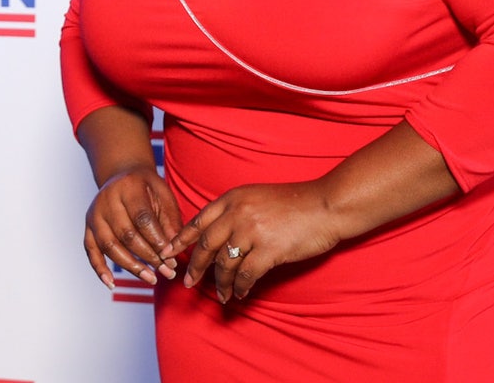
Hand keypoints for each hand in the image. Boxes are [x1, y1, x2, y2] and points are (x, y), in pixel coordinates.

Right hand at [83, 167, 181, 290]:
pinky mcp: (88, 227)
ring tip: (151, 279)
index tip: (172, 258)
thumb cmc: (145, 187)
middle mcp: (106, 200)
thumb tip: (173, 250)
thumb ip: (170, 221)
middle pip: (126, 234)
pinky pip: (91, 251)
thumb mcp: (163, 195)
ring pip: (109, 246)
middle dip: (149, 257)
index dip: (157, 241)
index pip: (142, 218)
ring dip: (131, 266)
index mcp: (127, 188)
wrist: (121, 175)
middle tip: (167, 272)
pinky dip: (99, 269)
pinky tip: (111, 283)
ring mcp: (94, 214)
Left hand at [164, 180, 343, 302]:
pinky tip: (240, 293)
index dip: (181, 238)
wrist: (326, 205)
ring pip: (225, 263)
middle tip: (188, 282)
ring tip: (222, 295)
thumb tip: (218, 233)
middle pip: (206, 245)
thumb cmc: (296, 202)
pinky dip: (241, 287)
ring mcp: (251, 231)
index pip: (198, 220)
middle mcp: (237, 213)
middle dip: (194, 266)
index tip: (167, 251)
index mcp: (232, 199)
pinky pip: (246, 274)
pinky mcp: (268, 250)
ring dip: (221, 283)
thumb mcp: (257, 197)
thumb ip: (236, 210)